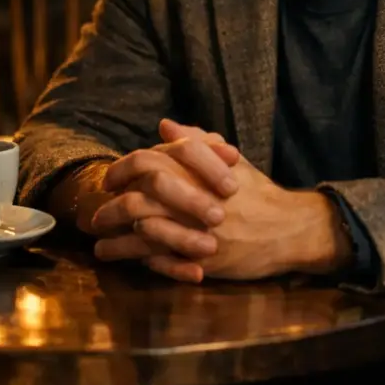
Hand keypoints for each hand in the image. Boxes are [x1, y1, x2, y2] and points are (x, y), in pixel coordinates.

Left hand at [93, 120, 352, 282]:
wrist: (288, 230)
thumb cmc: (258, 194)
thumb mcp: (231, 161)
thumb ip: (197, 142)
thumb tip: (165, 125)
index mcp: (199, 170)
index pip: (148, 161)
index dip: (122, 169)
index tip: (110, 179)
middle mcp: (194, 197)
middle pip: (137, 197)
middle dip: (109, 207)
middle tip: (96, 214)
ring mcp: (196, 229)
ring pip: (141, 231)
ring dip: (115, 237)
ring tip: (99, 241)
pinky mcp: (200, 259)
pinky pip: (157, 259)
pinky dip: (134, 257)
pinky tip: (120, 258)